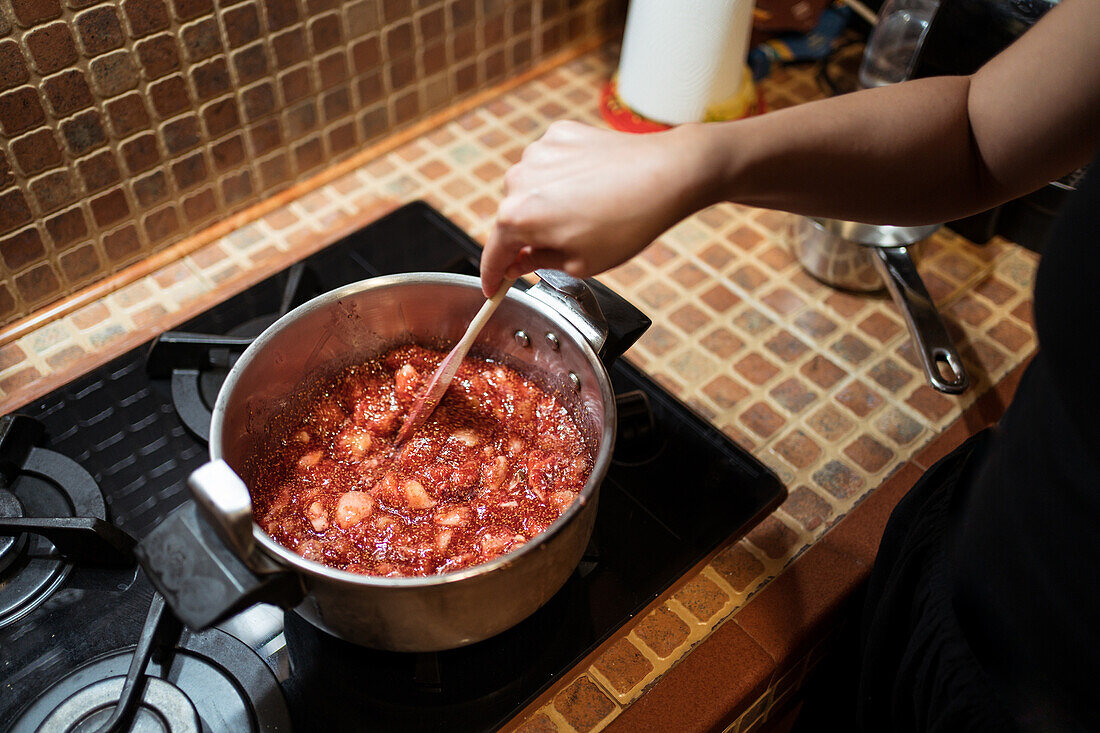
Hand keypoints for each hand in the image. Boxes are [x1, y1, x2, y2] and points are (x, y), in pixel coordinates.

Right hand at [480, 120, 716, 295]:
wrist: (667, 174)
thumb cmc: (628, 223)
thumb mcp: (581, 263)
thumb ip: (539, 263)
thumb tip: (519, 263)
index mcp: (518, 217)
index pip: (494, 253)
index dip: (492, 276)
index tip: (492, 288)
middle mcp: (519, 180)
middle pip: (512, 218)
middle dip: (529, 235)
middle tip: (562, 247)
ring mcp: (538, 152)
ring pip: (530, 188)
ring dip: (546, 203)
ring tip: (586, 213)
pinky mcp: (559, 134)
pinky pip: (550, 164)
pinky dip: (562, 177)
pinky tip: (591, 187)